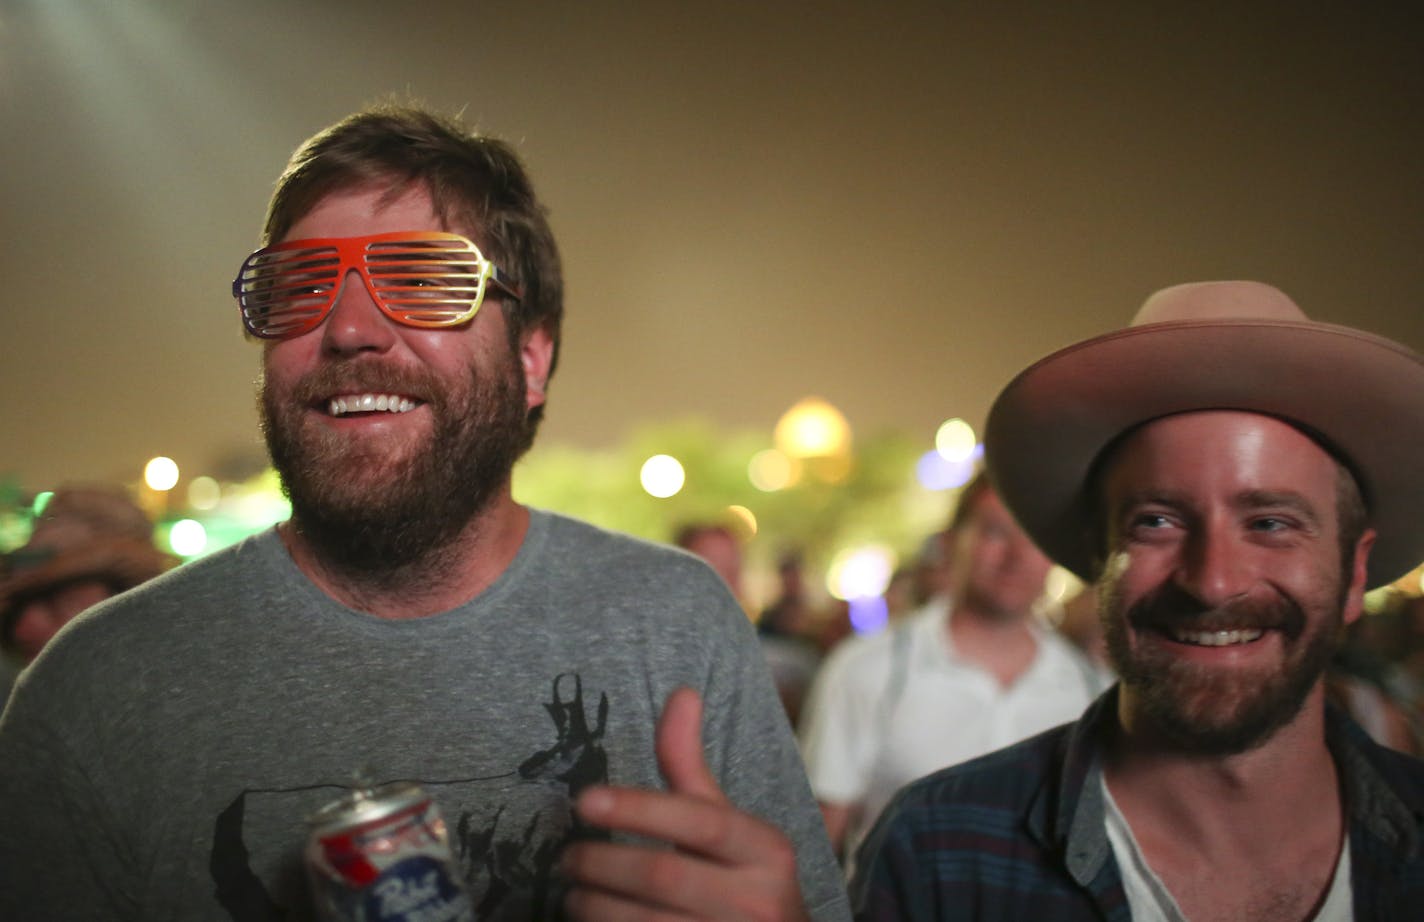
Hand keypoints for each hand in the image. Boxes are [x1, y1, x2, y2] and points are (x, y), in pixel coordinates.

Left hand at [562, 687, 809, 920]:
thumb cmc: (745, 882)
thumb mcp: (730, 827)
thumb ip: (693, 770)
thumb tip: (681, 693)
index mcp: (767, 851)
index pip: (699, 822)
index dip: (639, 809)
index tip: (585, 800)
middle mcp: (758, 901)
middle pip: (661, 875)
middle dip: (600, 863)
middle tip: (567, 857)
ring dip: (592, 906)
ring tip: (574, 892)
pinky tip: (589, 921)